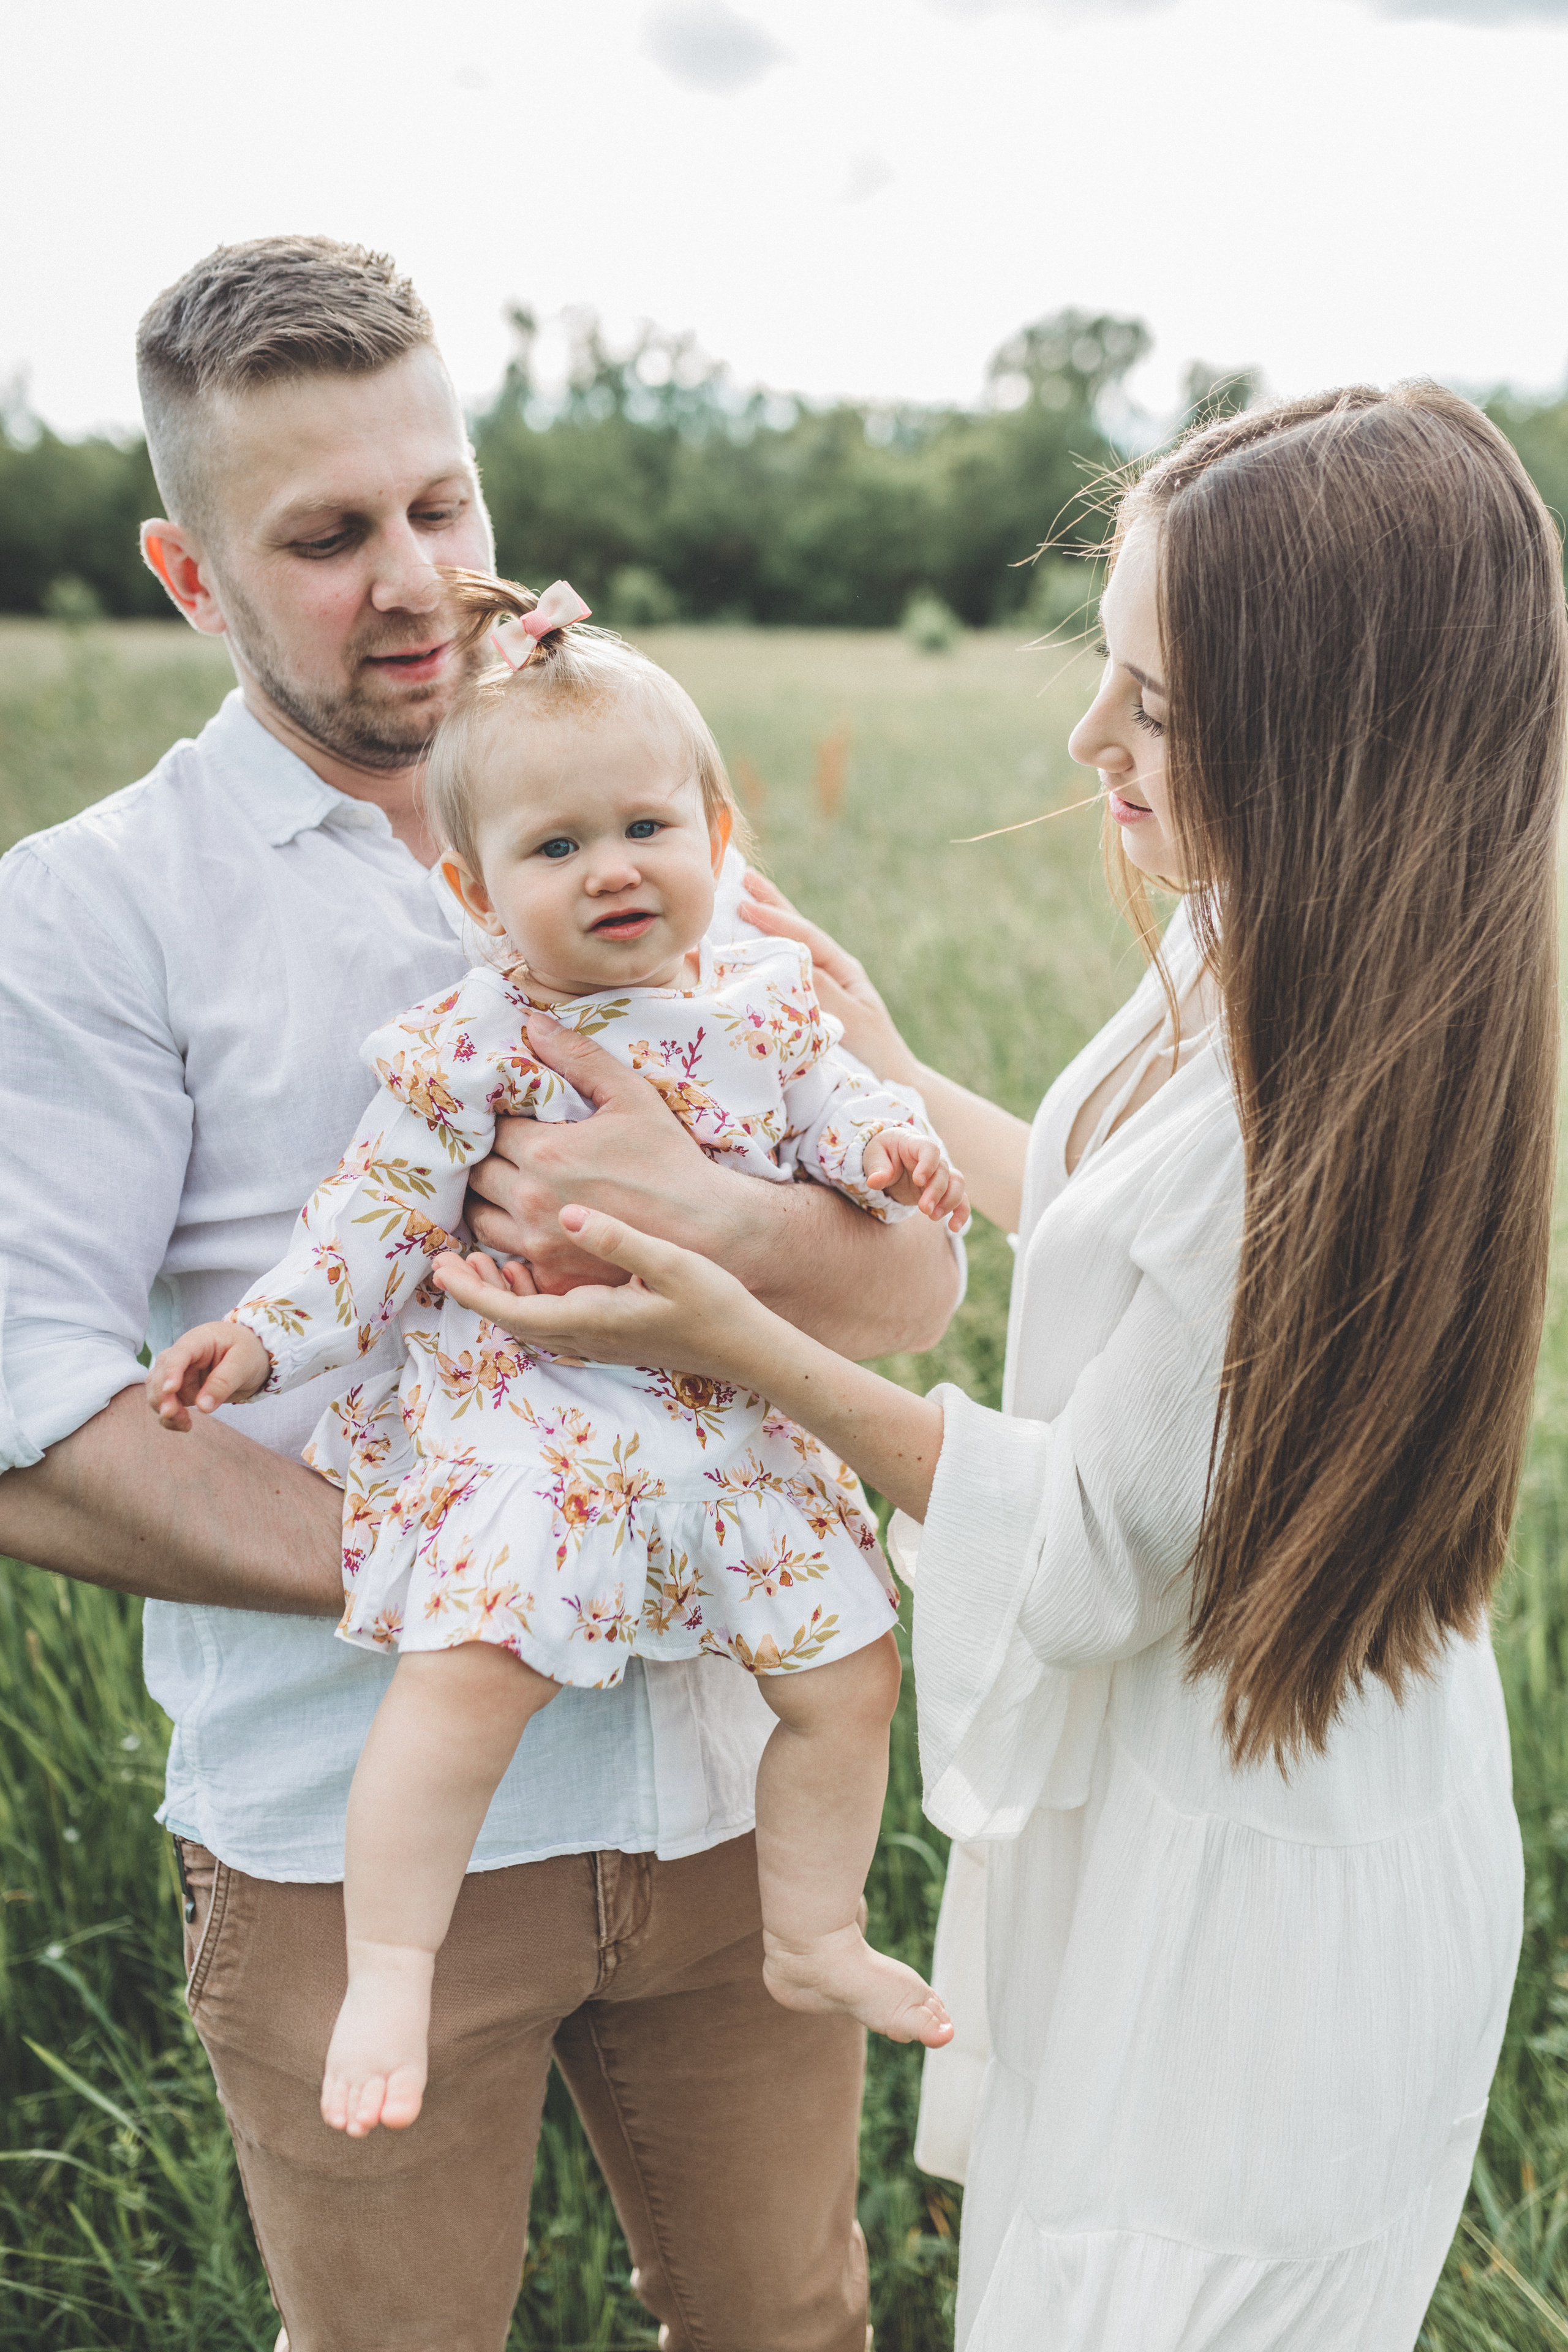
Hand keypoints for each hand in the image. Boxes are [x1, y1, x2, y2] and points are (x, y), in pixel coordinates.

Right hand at [147, 1320, 270, 1432]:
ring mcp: (180, 1373)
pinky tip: (184, 1426)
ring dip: (163, 1407)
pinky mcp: (181, 1390)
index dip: (171, 1371)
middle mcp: (183, 1355)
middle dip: (162, 1395)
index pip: (179, 1353)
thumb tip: (203, 1407)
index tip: (170, 1390)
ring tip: (184, 1423)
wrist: (254, 1356)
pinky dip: (170, 1417)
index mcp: (199, 1340)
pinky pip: (167, 1403)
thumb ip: (223, 1383)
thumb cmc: (249, 1352)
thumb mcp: (243, 1363)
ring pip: (157, 1389)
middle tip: (171, 1414)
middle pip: (160, 1372)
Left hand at [431, 1211, 759, 1379]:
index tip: (439, 1267)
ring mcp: (596, 1342)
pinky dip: (526, 1297)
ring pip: (528, 1322)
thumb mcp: (670, 1263)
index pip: (511, 1310)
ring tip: (478, 1257)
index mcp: (591, 1318)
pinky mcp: (608, 1337)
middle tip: (445, 1257)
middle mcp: (585, 1337)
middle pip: (510, 1319)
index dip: (470, 1290)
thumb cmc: (715, 1302)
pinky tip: (528, 1269)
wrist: (748, 1348)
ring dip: (499, 1294)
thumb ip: (618, 1239)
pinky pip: (550, 1322)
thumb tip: (570, 1213)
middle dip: (474, 1290)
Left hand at [464, 1013, 722, 1292]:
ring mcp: (537, 1242)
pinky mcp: (548, 1273)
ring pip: (478, 1217)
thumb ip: (579, 1057)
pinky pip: (501, 1253)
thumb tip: (532, 1023)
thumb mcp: (631, 1096)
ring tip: (508, 1183)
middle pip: (476, 1172)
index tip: (513, 1118)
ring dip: (486, 1198)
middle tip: (507, 1149)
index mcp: (545, 1152)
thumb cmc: (670, 1159)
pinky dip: (504, 1234)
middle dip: (487, 1157)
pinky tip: (523, 1220)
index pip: (491, 1128)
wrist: (704, 1228)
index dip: (497, 1120)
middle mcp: (531, 1199)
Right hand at [739, 871, 916, 1081]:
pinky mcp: (810, 1006)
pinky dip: (766, 958)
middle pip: (798, 932)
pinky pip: (784, 975)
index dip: (776, 919)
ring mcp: (821, 988)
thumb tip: (793, 959)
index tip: (745, 904)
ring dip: (767, 926)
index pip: (806, 937)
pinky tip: (747, 950)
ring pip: (790, 950)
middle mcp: (831, 973)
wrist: (891, 1083)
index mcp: (844, 970)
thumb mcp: (853, 1020)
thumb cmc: (876, 1054)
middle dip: (771, 905)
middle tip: (744, 877)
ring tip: (743, 900)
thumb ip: (824, 992)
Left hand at [862, 1130, 969, 1232]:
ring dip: (950, 1202)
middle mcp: (933, 1159)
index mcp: (915, 1145)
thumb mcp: (874, 1156)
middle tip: (924, 1209)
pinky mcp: (943, 1191)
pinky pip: (960, 1200)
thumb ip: (877, 1168)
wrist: (890, 1161)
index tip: (918, 1181)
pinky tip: (954, 1227)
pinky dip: (961, 1213)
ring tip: (934, 1217)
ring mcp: (940, 1175)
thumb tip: (874, 1181)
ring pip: (957, 1184)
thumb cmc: (882, 1154)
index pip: (930, 1150)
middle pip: (943, 1171)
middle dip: (936, 1192)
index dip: (928, 1164)